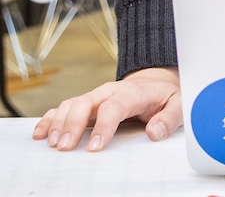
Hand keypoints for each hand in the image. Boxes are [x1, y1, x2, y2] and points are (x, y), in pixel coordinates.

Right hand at [32, 66, 181, 151]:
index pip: (115, 107)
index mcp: (133, 93)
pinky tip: (40, 133)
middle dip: (73, 125)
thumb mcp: (178, 103)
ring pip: (72, 104)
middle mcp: (111, 92)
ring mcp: (97, 96)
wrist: (157, 81)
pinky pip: (65, 107)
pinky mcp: (88, 103)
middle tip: (64, 148)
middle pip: (87, 103)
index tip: (94, 147)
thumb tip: (155, 132)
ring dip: (59, 122)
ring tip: (52, 144)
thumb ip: (170, 117)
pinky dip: (50, 118)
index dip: (103, 126)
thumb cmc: (166, 95)